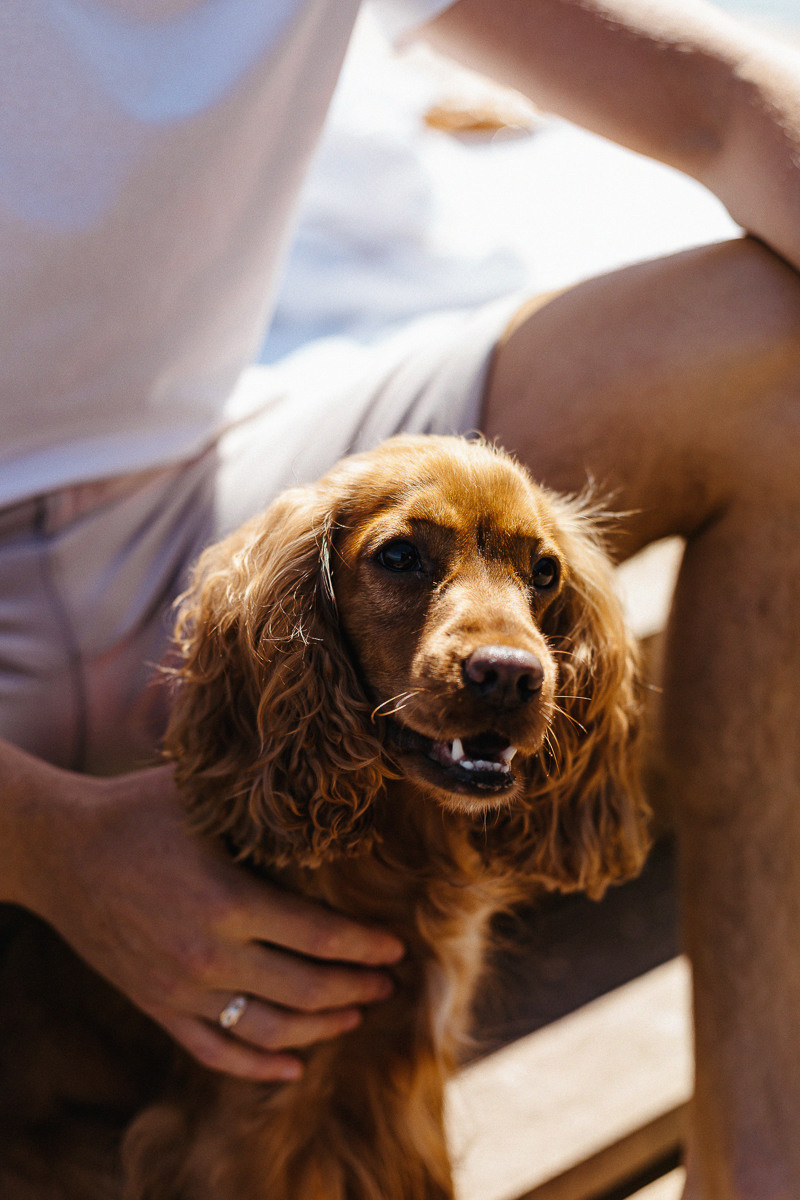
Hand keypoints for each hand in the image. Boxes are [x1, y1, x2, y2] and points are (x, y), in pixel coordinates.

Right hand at [12, 759, 403, 1080]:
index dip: (366, 947)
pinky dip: (258, 1066)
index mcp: (229, 900)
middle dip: (357, 989)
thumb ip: (264, 809)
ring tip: (356, 1015)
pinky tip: (293, 1065)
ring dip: (322, 1028)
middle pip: (306, 990)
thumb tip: (330, 798)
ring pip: (270, 1029)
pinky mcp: (157, 1006)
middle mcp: (209, 955)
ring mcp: (181, 989)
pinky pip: (215, 1050)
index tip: (397, 947)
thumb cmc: (140, 810)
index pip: (321, 937)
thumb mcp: (205, 799)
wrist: (61, 851)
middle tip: (389, 984)